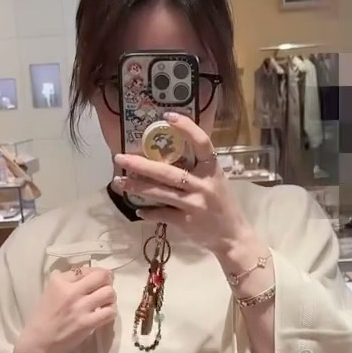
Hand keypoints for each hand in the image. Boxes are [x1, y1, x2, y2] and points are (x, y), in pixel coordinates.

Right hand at [13, 267, 115, 352]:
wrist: (39, 340)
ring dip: (110, 297)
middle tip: (105, 288)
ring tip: (105, 302)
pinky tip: (104, 314)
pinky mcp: (87, 323)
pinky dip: (110, 311)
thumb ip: (67, 280)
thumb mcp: (50, 290)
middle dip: (107, 281)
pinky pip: (110, 312)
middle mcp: (70, 291)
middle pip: (102, 276)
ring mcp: (80, 307)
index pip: (87, 269)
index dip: (95, 274)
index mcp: (59, 280)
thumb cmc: (43, 316)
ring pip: (109, 292)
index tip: (95, 282)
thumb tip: (87, 274)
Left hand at [112, 113, 249, 255]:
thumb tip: (166, 153)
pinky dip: (149, 213)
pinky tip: (138, 211)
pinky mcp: (186, 222)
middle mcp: (203, 185)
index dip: (186, 128)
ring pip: (160, 193)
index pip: (202, 143)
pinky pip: (162, 214)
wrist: (233, 236)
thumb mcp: (216, 180)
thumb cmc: (223, 204)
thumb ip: (197, 168)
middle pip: (167, 172)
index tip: (167, 116)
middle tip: (120, 158)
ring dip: (137, 187)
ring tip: (119, 182)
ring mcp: (194, 204)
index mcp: (212, 169)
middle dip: (141, 165)